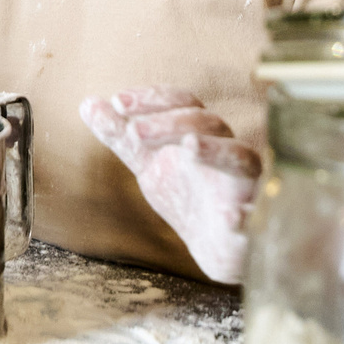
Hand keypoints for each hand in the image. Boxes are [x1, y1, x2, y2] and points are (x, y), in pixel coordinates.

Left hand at [81, 87, 260, 284]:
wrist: (215, 245)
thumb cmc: (187, 194)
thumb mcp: (149, 164)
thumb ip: (122, 136)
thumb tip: (87, 103)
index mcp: (200, 135)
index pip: (184, 103)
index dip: (154, 99)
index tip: (117, 102)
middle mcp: (227, 153)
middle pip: (210, 123)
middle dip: (173, 123)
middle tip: (137, 131)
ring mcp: (244, 186)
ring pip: (243, 159)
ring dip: (217, 151)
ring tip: (190, 146)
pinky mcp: (254, 222)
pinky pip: (256, 217)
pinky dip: (245, 216)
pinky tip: (230, 217)